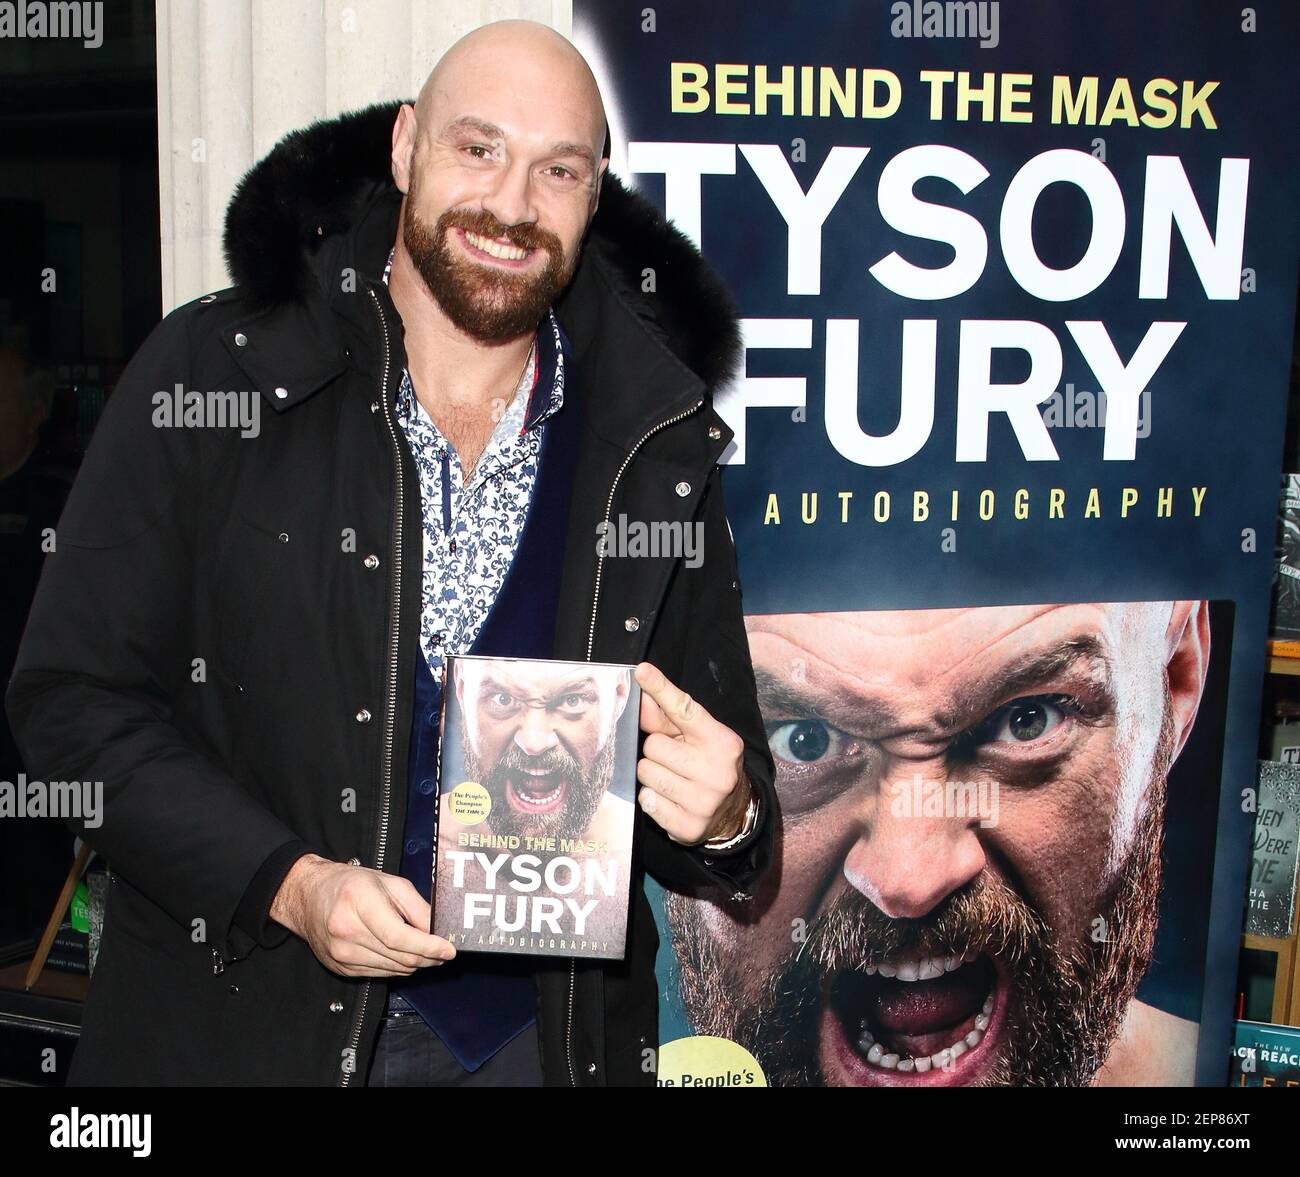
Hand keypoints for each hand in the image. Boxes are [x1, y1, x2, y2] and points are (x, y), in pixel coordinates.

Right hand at [271, 854, 455, 977]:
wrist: (310, 896)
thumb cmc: (351, 885)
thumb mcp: (390, 883)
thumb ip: (418, 907)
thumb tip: (438, 931)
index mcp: (359, 902)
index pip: (399, 937)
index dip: (428, 947)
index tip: (448, 950)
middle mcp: (347, 931)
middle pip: (399, 957)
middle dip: (428, 957)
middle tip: (443, 952)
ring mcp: (341, 953)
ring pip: (393, 970)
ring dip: (414, 964)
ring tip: (424, 951)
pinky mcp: (341, 968)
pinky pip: (380, 974)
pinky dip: (397, 967)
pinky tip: (400, 954)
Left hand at [634, 662, 749, 845]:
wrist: (734, 812)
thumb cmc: (708, 764)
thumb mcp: (696, 738)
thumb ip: (668, 717)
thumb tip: (643, 694)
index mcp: (722, 741)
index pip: (685, 709)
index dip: (661, 688)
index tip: (642, 671)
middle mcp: (717, 771)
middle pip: (654, 745)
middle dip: (656, 751)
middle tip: (674, 759)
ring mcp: (704, 801)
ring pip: (645, 772)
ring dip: (651, 774)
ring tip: (671, 779)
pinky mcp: (688, 826)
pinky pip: (646, 800)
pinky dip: (651, 798)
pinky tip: (669, 799)